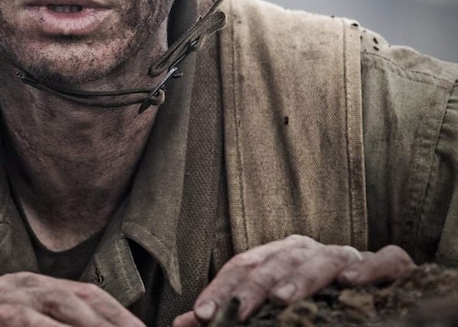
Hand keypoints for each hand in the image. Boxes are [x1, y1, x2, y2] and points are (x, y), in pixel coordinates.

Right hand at [0, 271, 144, 326]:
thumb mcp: (5, 322)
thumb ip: (40, 322)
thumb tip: (78, 326)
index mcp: (33, 289)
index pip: (93, 300)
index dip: (124, 319)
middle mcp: (22, 288)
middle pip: (86, 305)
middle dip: (120, 325)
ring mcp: (0, 300)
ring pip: (61, 311)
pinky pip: (24, 323)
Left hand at [172, 235, 413, 325]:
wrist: (375, 291)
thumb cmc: (313, 301)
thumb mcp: (268, 308)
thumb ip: (228, 315)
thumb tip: (182, 325)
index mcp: (278, 257)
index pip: (243, 268)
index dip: (221, 290)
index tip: (201, 316)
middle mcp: (308, 251)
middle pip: (276, 263)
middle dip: (253, 287)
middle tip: (236, 312)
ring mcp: (347, 255)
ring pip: (321, 260)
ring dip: (301, 278)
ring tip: (282, 299)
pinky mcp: (388, 265)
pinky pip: (381, 261)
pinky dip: (367, 266)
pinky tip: (350, 280)